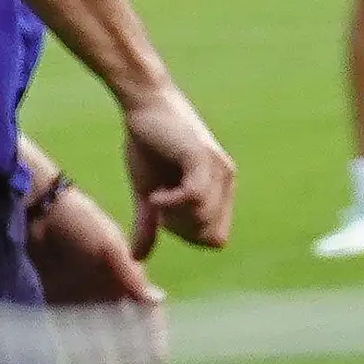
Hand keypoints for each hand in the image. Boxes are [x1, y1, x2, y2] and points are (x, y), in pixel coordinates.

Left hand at [24, 177, 168, 363]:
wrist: (38, 210)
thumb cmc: (79, 222)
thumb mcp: (109, 248)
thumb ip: (131, 277)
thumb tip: (159, 301)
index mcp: (124, 275)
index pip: (145, 312)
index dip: (153, 336)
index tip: (158, 359)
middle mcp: (104, 289)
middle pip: (122, 329)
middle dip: (130, 353)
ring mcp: (79, 295)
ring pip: (94, 333)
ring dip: (100, 355)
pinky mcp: (54, 297)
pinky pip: (65, 327)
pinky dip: (70, 345)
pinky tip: (73, 362)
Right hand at [118, 82, 235, 255]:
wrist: (143, 104)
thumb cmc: (148, 143)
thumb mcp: (148, 193)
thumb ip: (149, 225)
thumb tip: (138, 258)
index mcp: (219, 189)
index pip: (215, 238)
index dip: (188, 237)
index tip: (163, 217)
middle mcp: (225, 179)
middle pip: (211, 235)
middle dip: (181, 230)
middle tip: (159, 208)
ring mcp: (217, 168)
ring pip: (203, 219)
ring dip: (174, 216)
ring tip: (156, 197)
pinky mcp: (202, 158)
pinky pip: (194, 198)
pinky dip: (171, 203)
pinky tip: (155, 194)